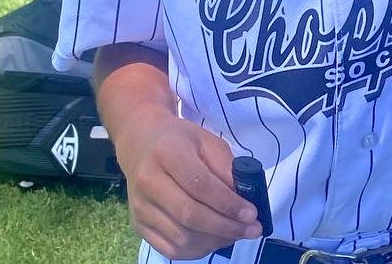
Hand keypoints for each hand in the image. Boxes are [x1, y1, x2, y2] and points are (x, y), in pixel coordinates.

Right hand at [114, 108, 262, 258]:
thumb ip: (225, 167)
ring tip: (237, 233)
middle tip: (252, 229)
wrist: (140, 144)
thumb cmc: (179, 140)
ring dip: (215, 241)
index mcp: (167, 153)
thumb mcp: (207, 140)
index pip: (200, 185)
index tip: (252, 213)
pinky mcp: (139, 225)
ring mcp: (141, 208)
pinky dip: (198, 250)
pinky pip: (171, 249)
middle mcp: (149, 182)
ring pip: (181, 237)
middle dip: (226, 227)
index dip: (228, 203)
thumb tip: (243, 199)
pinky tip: (216, 240)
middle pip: (190, 215)